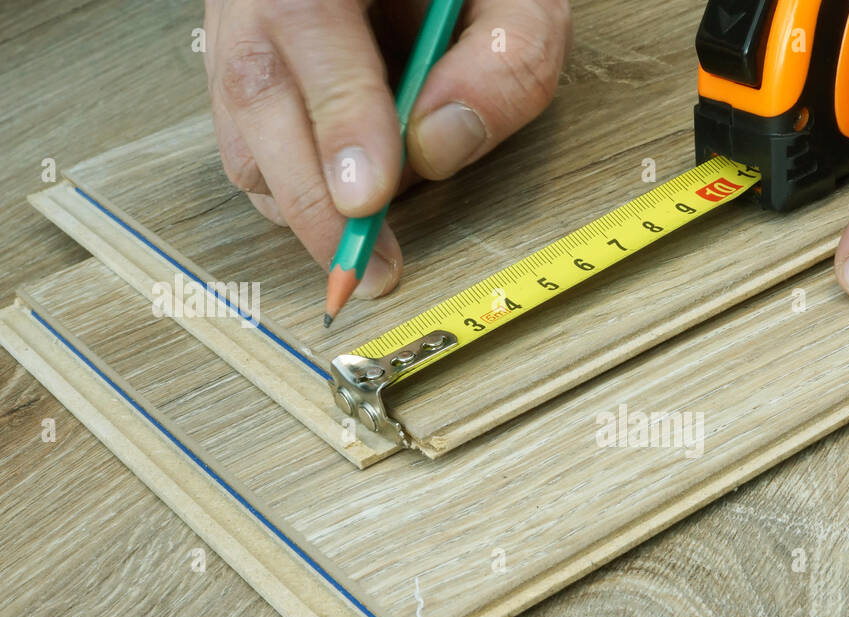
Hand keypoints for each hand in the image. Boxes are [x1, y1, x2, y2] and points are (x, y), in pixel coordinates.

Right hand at [203, 0, 571, 297]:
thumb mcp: (519, 0)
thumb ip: (505, 60)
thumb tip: (437, 147)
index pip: (304, 21)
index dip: (336, 117)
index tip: (367, 198)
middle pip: (253, 93)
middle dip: (311, 198)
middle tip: (367, 267)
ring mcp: (237, 34)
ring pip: (242, 136)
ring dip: (306, 204)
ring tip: (376, 238)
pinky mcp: (243, 81)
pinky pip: (252, 152)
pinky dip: (303, 194)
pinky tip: (358, 203)